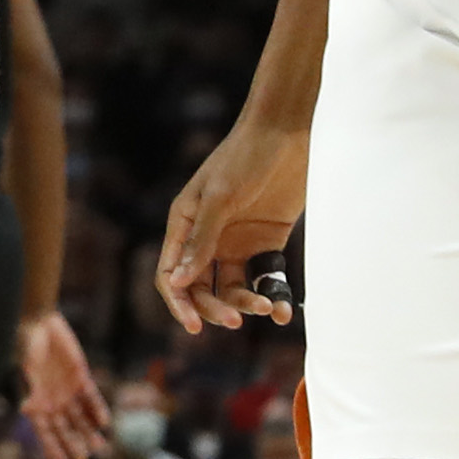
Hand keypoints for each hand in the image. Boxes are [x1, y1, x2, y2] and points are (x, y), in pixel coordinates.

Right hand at [14, 309, 106, 458]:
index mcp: (35, 402)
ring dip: (89, 432)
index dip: (51, 447)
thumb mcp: (27, 368)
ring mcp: (67, 391)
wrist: (40, 322)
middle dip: (73, 443)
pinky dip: (97, 409)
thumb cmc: (26, 345)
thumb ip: (31, 389)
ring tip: (100, 447)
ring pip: (80, 417)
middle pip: (64, 428)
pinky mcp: (81, 378)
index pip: (44, 431)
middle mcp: (52, 401)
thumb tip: (27, 410)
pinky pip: (91, 398)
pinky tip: (105, 422)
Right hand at [158, 115, 311, 335]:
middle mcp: (207, 237)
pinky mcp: (267, 241)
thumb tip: (176, 282)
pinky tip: (282, 309)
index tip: (195, 326)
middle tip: (236, 320)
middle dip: (216, 308)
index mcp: (184, 225)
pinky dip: (272, 295)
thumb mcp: (220, 198)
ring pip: (233, 288)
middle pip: (202, 288)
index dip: (179, 303)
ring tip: (267, 308)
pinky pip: (264, 277)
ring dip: (246, 303)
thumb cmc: (245, 156)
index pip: (172, 275)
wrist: (287, 131)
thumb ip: (201, 241)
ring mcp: (237, 241)